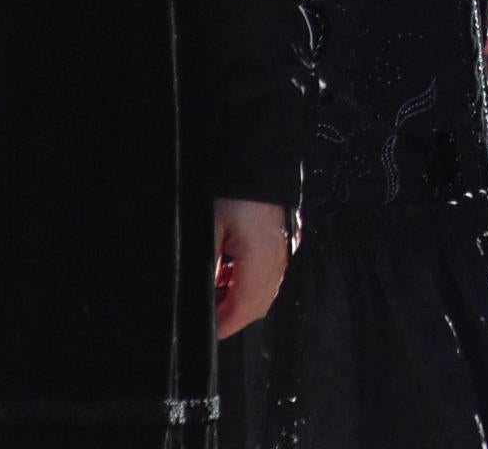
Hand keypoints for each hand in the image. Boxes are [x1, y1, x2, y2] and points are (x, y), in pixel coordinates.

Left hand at [213, 198, 293, 339]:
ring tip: (214, 286)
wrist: (257, 156)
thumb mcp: (209, 229)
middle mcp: (279, 257)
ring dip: (239, 296)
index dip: (225, 325)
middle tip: (207, 310)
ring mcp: (284, 247)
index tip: (206, 331)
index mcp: (262, 258)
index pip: (246, 308)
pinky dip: (248, 279)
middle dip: (232, 314)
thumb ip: (208, 268)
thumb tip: (202, 295)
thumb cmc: (233, 191)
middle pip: (258, 304)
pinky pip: (268, 271)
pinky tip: (229, 268)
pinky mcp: (283, 238)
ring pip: (264, 289)